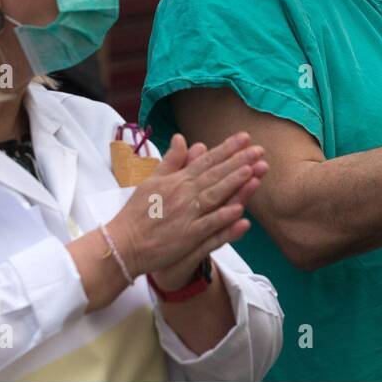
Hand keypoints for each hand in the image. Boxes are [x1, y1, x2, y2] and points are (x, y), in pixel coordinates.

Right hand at [106, 132, 263, 287]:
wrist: (123, 243)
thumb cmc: (137, 213)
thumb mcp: (152, 181)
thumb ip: (170, 161)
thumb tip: (181, 138)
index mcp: (177, 181)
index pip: (206, 161)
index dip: (227, 149)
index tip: (245, 138)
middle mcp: (183, 195)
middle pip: (215, 175)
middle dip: (238, 161)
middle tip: (259, 149)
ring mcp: (186, 216)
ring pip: (214, 196)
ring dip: (234, 183)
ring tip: (252, 170)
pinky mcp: (186, 237)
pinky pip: (207, 226)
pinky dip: (222, 218)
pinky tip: (238, 210)